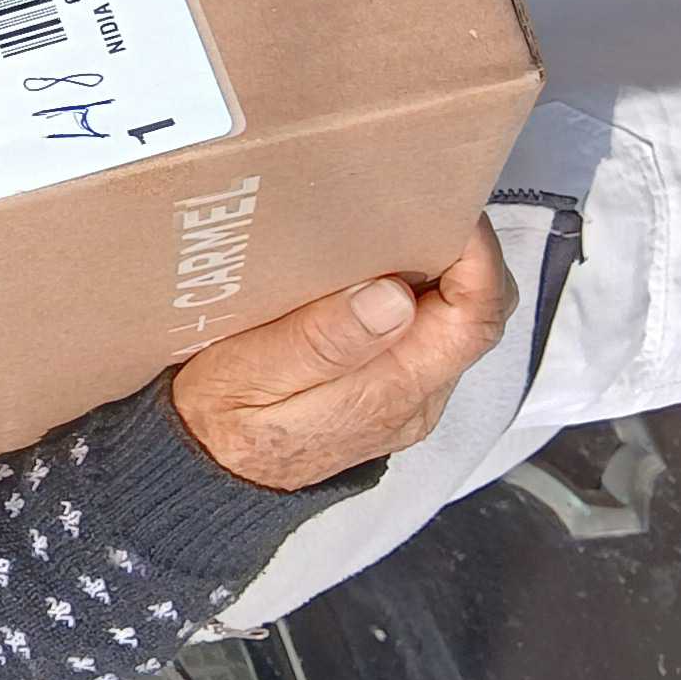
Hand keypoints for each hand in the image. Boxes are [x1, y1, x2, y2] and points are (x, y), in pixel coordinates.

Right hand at [171, 219, 513, 491]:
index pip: (474, 319)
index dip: (477, 257)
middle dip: (462, 253)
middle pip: (474, 316)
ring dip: (437, 269)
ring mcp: (407, 401)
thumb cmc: (215, 422)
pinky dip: (414, 292)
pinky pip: (426, 336)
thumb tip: (395, 297)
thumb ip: (321, 343)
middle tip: (414, 199)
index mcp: (390, 393)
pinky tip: (369, 266)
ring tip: (388, 220)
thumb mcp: (248, 374)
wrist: (204, 479)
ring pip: (453, 323)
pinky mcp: (391, 396)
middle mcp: (416, 400)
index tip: (444, 204)